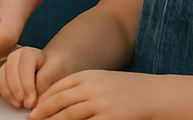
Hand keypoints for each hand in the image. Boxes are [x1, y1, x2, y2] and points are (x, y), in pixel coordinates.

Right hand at [0, 46, 54, 110]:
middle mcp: (16, 55)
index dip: (28, 86)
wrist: (51, 66)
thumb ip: (44, 80)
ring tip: (20, 104)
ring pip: (3, 75)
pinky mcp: (5, 72)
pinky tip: (14, 102)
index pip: (25, 67)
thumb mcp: (55, 71)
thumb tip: (33, 95)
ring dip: (10, 92)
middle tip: (26, 104)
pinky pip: (0, 81)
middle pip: (11, 70)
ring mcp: (9, 63)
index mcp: (30, 53)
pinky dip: (5, 93)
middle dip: (18, 89)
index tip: (33, 101)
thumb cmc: (54, 69)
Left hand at [28, 70, 155, 119]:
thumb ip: (84, 90)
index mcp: (87, 76)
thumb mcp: (103, 83)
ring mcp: (101, 103)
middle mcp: (91, 87)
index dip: (44, 100)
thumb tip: (63, 103)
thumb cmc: (131, 91)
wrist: (159, 95)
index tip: (33, 109)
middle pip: (59, 102)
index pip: (57, 88)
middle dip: (43, 112)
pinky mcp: (112, 117)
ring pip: (69, 116)